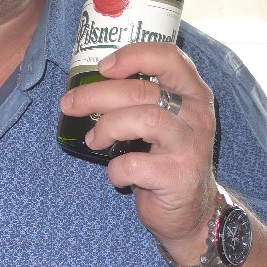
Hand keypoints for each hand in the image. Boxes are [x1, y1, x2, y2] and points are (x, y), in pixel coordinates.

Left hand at [60, 42, 218, 253]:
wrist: (191, 210)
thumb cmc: (166, 157)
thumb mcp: (164, 119)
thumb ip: (141, 98)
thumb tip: (87, 84)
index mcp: (193, 92)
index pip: (167, 56)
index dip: (131, 56)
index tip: (102, 68)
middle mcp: (197, 114)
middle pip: (142, 90)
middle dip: (96, 95)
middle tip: (70, 104)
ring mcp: (191, 145)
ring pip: (144, 119)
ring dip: (107, 127)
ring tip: (93, 140)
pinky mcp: (179, 176)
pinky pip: (135, 163)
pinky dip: (115, 168)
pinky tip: (117, 173)